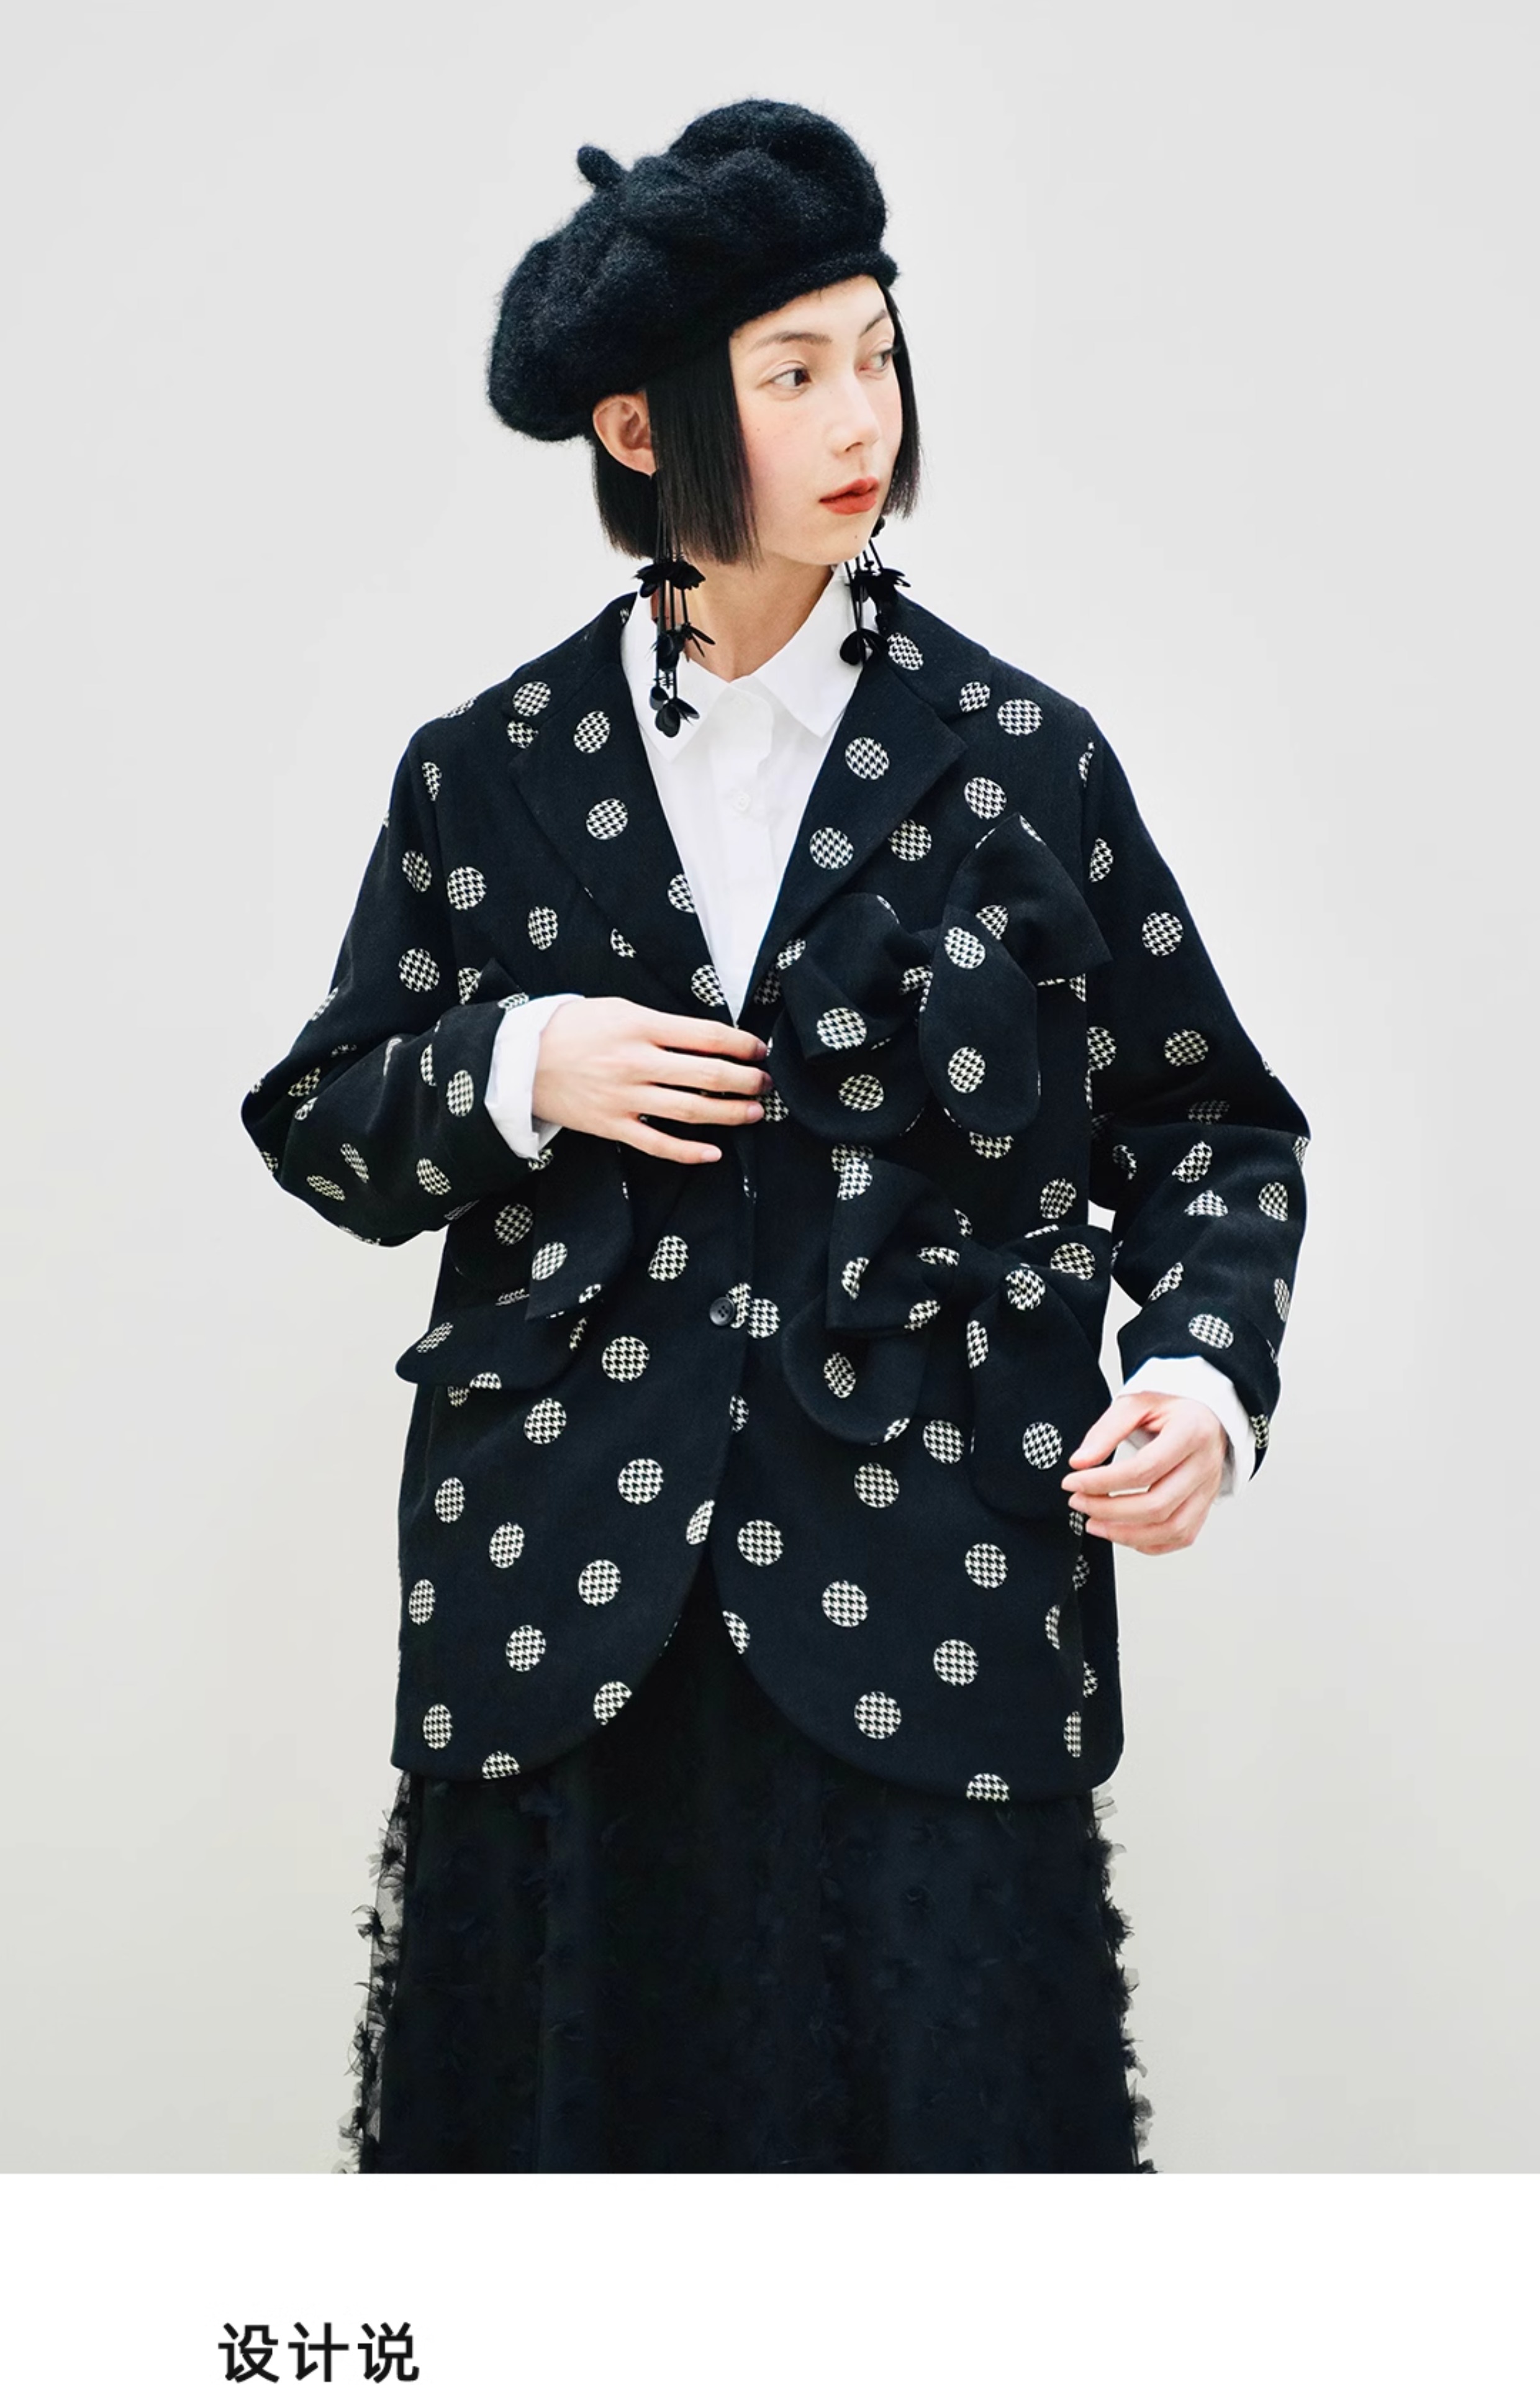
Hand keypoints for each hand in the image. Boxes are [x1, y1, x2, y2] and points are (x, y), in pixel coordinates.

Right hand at [531, 997, 771, 1163]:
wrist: (521, 1060)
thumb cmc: (573, 1028)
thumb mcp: (618, 1009)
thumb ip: (661, 1024)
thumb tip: (708, 1039)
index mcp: (640, 1026)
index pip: (706, 1036)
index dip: (741, 1045)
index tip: (758, 1051)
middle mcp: (636, 1062)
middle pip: (707, 1075)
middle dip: (745, 1081)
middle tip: (764, 1083)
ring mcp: (625, 1097)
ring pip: (691, 1111)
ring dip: (730, 1114)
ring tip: (753, 1112)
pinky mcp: (612, 1126)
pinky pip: (658, 1144)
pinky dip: (689, 1152)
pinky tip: (714, 1153)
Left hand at [1059, 1392, 1228, 1552]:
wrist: (1203, 1412)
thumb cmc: (1169, 1406)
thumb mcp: (1136, 1403)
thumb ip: (1106, 1430)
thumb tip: (1079, 1462)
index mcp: (1191, 1433)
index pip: (1144, 1469)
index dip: (1103, 1481)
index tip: (1072, 1481)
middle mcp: (1205, 1465)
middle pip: (1157, 1505)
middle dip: (1109, 1510)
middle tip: (1077, 1502)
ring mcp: (1208, 1489)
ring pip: (1172, 1529)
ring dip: (1127, 1534)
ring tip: (1093, 1523)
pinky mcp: (1205, 1505)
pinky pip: (1181, 1536)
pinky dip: (1149, 1542)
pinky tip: (1122, 1531)